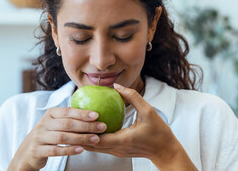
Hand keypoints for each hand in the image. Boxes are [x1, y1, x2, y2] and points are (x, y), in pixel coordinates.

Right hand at [7, 107, 106, 170]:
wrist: (27, 152)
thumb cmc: (48, 136)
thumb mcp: (55, 124)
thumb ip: (69, 119)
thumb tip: (93, 114)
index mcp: (50, 114)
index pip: (68, 111)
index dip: (82, 113)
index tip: (97, 115)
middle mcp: (44, 123)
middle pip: (67, 124)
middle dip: (86, 126)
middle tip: (102, 127)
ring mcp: (39, 137)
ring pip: (63, 137)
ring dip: (81, 138)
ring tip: (95, 139)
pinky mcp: (37, 150)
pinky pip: (55, 150)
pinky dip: (69, 150)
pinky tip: (81, 150)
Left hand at [82, 83, 196, 169]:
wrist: (165, 151)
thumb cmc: (159, 131)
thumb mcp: (148, 111)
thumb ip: (133, 97)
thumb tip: (117, 86)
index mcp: (123, 140)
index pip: (98, 138)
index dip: (86, 130)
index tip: (77, 119)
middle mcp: (117, 149)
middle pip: (92, 144)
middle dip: (80, 134)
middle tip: (71, 120)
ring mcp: (117, 152)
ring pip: (94, 147)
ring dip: (85, 137)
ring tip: (76, 124)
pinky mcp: (118, 151)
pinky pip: (101, 145)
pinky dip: (93, 138)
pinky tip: (88, 127)